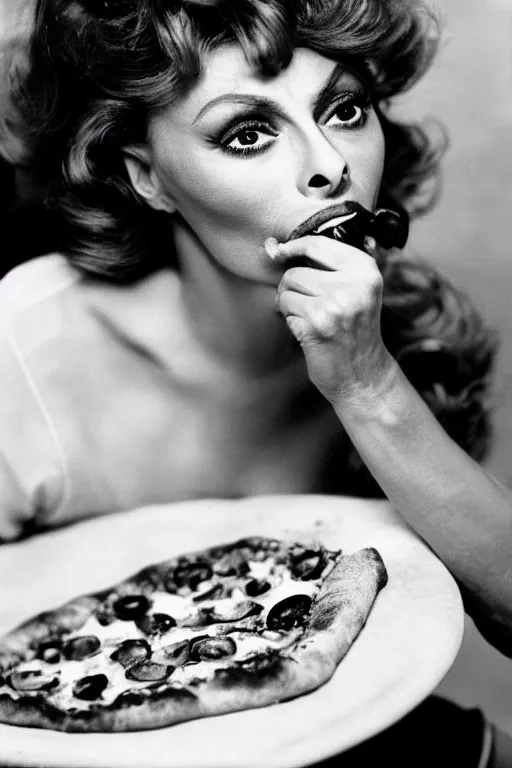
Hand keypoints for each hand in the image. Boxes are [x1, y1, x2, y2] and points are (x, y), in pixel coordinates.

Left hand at [266, 235, 398, 407]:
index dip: (292, 247)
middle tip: (304, 306)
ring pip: (287, 289)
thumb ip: (325, 266)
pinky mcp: (317, 323)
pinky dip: (291, 321)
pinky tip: (309, 333)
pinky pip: (285, 309)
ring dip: (289, 305)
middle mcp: (354, 283)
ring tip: (308, 320)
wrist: (364, 375)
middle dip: (290, 288)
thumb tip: (272, 246)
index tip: (278, 252)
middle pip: (295, 270)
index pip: (318, 244)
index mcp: (365, 269)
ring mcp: (336, 303)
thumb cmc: (353, 332)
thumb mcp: (355, 291)